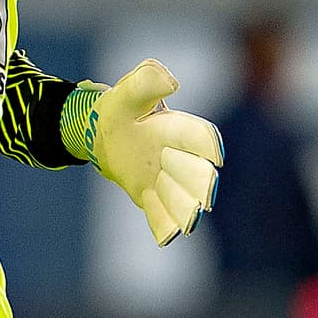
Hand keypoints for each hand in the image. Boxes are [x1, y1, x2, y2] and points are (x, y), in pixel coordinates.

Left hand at [87, 61, 222, 246]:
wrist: (102, 134)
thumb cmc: (119, 109)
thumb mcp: (128, 91)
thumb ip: (149, 81)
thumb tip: (172, 83)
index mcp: (174, 128)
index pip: (195, 136)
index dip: (206, 144)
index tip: (216, 156)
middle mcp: (176, 156)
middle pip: (194, 173)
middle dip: (201, 185)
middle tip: (205, 198)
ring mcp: (164, 180)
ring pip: (180, 198)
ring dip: (185, 209)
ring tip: (189, 222)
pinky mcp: (150, 197)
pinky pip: (160, 215)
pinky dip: (164, 225)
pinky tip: (168, 236)